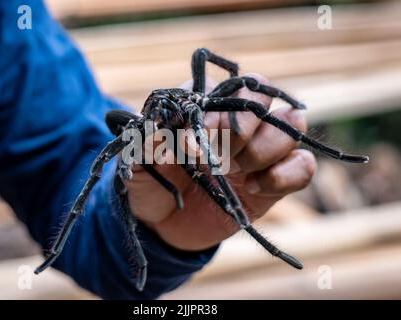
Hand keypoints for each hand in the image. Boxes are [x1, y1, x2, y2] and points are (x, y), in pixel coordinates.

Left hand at [125, 73, 316, 250]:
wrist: (166, 224)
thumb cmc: (153, 184)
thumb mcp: (140, 165)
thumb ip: (146, 145)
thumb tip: (162, 129)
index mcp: (206, 107)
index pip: (230, 86)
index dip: (218, 110)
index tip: (194, 140)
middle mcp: (237, 123)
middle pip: (263, 98)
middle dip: (241, 128)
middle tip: (217, 157)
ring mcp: (259, 150)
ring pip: (291, 126)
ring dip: (263, 149)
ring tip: (235, 171)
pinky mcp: (273, 181)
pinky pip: (303, 166)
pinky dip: (285, 175)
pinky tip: (255, 187)